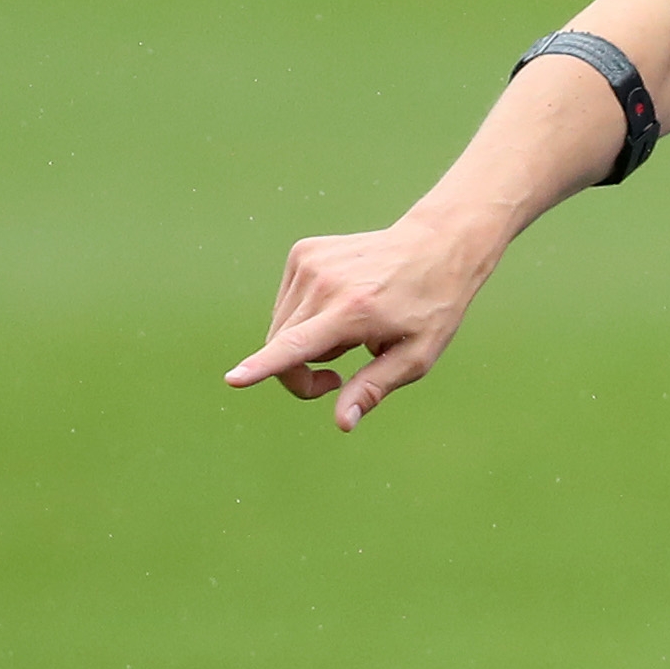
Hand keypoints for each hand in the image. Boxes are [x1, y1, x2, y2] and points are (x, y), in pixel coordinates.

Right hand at [223, 215, 494, 428]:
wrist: (436, 245)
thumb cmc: (431, 308)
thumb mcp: (416, 357)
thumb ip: (372, 388)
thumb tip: (342, 423)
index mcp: (354, 311)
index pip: (297, 346)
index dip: (262, 368)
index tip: (233, 379)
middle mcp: (325, 283)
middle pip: (281, 347)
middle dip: (300, 373)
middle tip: (338, 381)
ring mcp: (310, 261)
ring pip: (280, 328)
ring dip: (305, 343)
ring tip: (349, 332)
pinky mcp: (303, 252)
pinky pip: (287, 304)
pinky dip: (305, 316)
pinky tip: (340, 306)